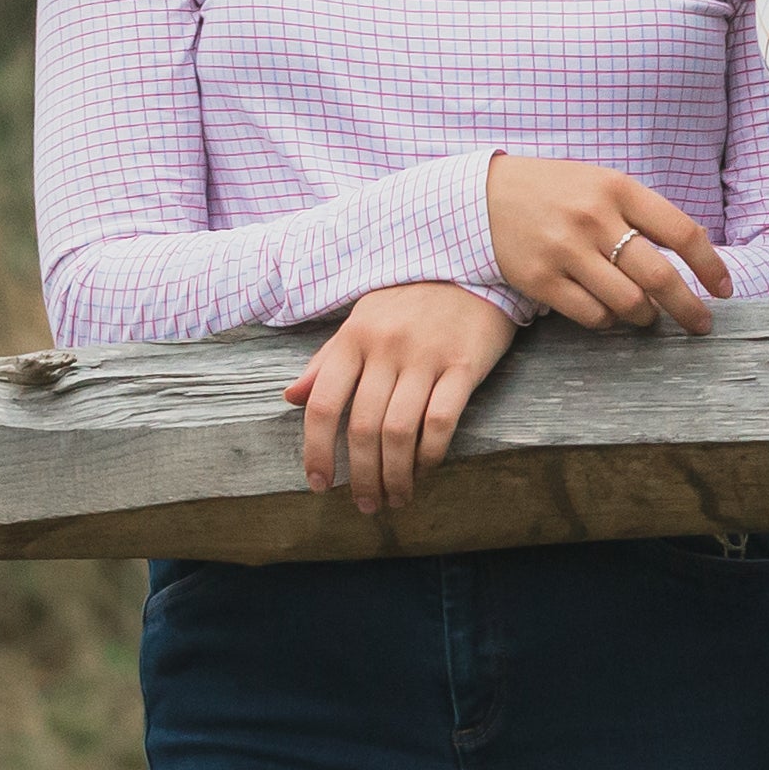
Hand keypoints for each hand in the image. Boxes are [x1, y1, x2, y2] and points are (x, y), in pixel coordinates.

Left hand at [288, 283, 513, 513]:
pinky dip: (429, 454)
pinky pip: (441, 421)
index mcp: (355, 337)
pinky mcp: (465, 365)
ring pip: (399, 432)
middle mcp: (386, 348)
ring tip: (396, 497)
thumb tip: (291, 397)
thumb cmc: (414, 298)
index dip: (317, 451)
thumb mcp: (364, 318)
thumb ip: (328, 359)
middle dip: (362, 476)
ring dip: (394, 475)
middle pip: (363, 428)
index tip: (320, 484)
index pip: (324, 405)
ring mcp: (426, 357)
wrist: (477, 265)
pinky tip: (425, 470)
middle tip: (366, 504)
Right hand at [486, 155, 730, 333]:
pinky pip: (590, 314)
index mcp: (619, 189)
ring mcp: (564, 250)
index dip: (711, 266)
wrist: (484, 195)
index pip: (682, 232)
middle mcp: (594, 218)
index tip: (723, 290)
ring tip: (646, 315)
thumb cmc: (558, 191)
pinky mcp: (538, 278)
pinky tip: (608, 313)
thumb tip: (698, 247)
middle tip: (701, 324)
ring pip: (628, 301)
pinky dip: (608, 321)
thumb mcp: (604, 184)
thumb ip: (645, 213)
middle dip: (689, 307)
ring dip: (646, 316)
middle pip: (660, 276)